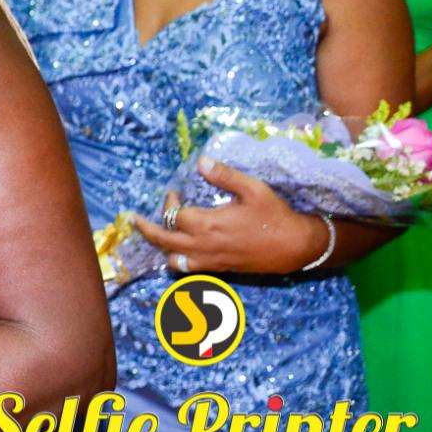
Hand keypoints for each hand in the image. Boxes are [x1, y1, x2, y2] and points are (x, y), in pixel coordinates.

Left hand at [133, 157, 328, 273]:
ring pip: (174, 259)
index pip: (172, 215)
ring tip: (156, 235)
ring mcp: (211, 261)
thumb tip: (200, 161)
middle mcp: (203, 246)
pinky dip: (178, 261)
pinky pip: (189, 270)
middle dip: (146, 229)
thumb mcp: (252, 189)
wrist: (297, 247)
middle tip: (134, 220)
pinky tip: (178, 252)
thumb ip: (224, 176)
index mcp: (207, 225)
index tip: (173, 192)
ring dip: (162, 247)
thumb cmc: (275, 216)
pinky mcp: (220, 270)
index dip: (168, 202)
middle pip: (163, 240)